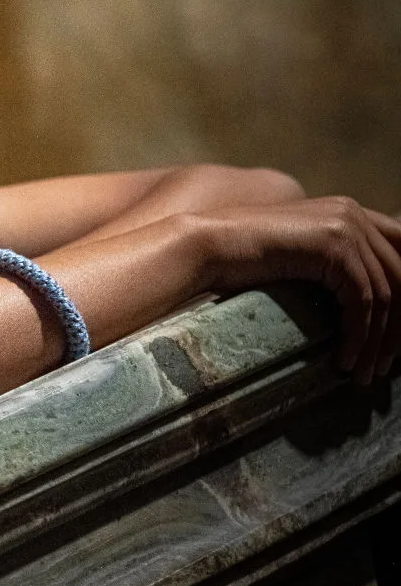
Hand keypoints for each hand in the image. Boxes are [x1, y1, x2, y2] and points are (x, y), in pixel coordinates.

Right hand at [195, 198, 400, 383]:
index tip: (394, 340)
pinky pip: (364, 301)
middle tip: (384, 365)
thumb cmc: (236, 261)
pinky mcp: (335, 247)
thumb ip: (328, 268)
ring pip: (387, 295)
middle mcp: (354, 213)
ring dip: (379, 342)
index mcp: (348, 213)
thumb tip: (357, 306)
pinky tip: (346, 360)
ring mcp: (346, 226)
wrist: (204, 248)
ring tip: (366, 373)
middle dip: (399, 327)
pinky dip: (360, 337)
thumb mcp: (295, 260)